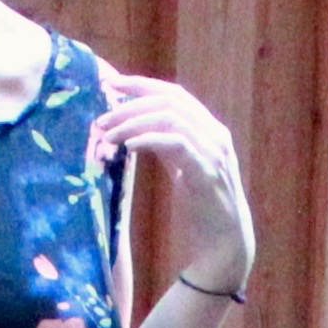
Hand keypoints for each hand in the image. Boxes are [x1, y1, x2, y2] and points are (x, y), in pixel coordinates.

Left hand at [95, 69, 254, 293]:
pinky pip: (175, 143)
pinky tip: (128, 147)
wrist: (225, 244)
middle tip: (102, 118)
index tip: (111, 84)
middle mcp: (215, 134)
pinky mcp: (206, 171)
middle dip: (131, 103)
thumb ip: (166, 144)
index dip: (142, 84)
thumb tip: (135, 128)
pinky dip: (149, 140)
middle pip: (170, 100)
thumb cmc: (202, 208)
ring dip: (134, 122)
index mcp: (209, 128)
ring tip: (108, 136)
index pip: (174, 94)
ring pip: (170, 117)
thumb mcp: (182, 168)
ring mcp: (213, 151)